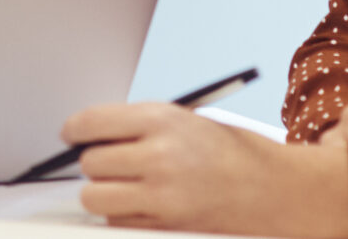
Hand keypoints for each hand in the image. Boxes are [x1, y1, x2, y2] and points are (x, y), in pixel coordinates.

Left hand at [63, 103, 347, 236]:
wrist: (276, 191)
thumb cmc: (229, 152)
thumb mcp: (184, 121)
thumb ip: (137, 127)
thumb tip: (89, 135)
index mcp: (160, 120)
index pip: (91, 123)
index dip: (74, 129)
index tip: (71, 134)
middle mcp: (158, 156)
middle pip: (90, 162)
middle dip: (95, 162)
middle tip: (111, 162)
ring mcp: (162, 196)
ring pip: (96, 197)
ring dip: (102, 192)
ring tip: (123, 186)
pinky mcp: (167, 226)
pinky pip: (119, 223)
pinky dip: (123, 216)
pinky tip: (145, 205)